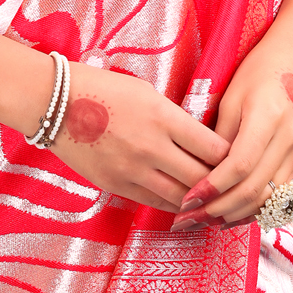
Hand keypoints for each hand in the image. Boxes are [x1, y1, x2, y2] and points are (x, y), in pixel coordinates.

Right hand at [50, 63, 229, 212]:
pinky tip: (183, 204)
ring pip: (180, 198)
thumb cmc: (101, 88)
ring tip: (213, 201)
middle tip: (233, 187)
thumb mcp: (146, 92)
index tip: (238, 159)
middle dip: (221, 184)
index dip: (231, 157)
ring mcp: (132, 170)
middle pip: (202, 178)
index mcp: (162, 116)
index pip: (213, 148)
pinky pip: (153, 203)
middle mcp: (151, 147)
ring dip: (199, 201)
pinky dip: (172, 204)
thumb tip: (199, 141)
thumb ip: (174, 118)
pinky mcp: (116, 186)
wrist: (54, 102)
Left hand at [168, 38, 292, 229]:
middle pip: (254, 189)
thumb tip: (201, 170)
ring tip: (207, 221)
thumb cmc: (259, 73)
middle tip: (191, 218)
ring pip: (268, 200)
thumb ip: (219, 134)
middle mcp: (288, 139)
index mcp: (268, 117)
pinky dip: (255, 209)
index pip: (239, 165)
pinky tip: (233, 213)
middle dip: (219, 209)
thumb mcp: (231, 96)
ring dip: (236, 215)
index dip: (213, 187)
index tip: (189, 200)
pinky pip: (279, 196)